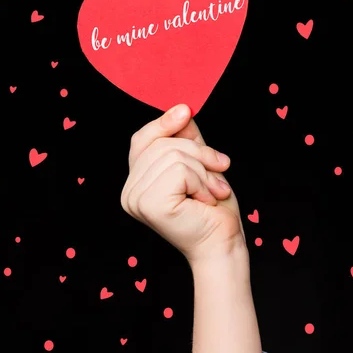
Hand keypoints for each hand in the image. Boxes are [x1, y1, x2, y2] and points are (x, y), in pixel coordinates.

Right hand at [120, 104, 246, 267]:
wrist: (223, 243)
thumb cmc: (214, 209)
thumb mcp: (200, 165)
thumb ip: (186, 139)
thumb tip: (181, 108)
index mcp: (137, 183)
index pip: (142, 140)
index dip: (164, 123)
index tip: (186, 110)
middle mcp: (129, 192)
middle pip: (162, 144)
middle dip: (200, 153)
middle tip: (221, 171)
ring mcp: (135, 199)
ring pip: (174, 156)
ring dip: (205, 171)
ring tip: (214, 191)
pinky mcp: (149, 204)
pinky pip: (180, 171)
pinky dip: (202, 182)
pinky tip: (206, 200)